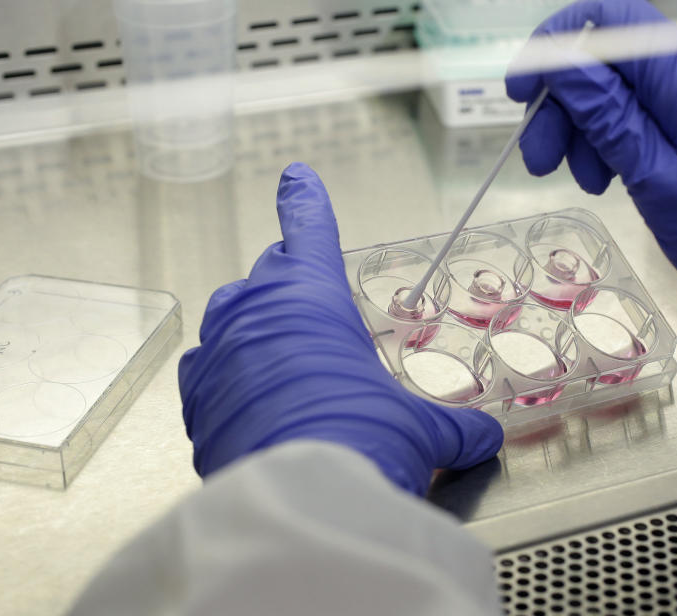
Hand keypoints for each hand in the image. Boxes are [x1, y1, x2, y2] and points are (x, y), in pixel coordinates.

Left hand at [178, 163, 503, 493]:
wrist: (298, 500)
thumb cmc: (363, 441)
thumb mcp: (418, 431)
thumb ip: (453, 429)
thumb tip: (484, 441)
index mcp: (314, 295)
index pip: (309, 228)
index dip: (305, 200)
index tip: (296, 177)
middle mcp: (258, 310)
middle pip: (268, 271)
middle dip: (288, 277)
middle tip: (305, 299)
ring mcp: (218, 349)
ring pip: (230, 315)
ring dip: (254, 323)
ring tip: (279, 354)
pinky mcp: (193, 395)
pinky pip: (206, 366)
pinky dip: (225, 372)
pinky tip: (246, 396)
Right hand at [506, 0, 676, 380]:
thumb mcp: (658, 183)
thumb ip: (608, 117)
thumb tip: (561, 60)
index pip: (615, 17)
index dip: (558, 43)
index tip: (522, 94)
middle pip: (612, 59)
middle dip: (565, 104)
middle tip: (539, 163)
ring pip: (625, 89)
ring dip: (587, 130)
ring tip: (583, 183)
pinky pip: (651, 112)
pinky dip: (618, 140)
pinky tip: (609, 181)